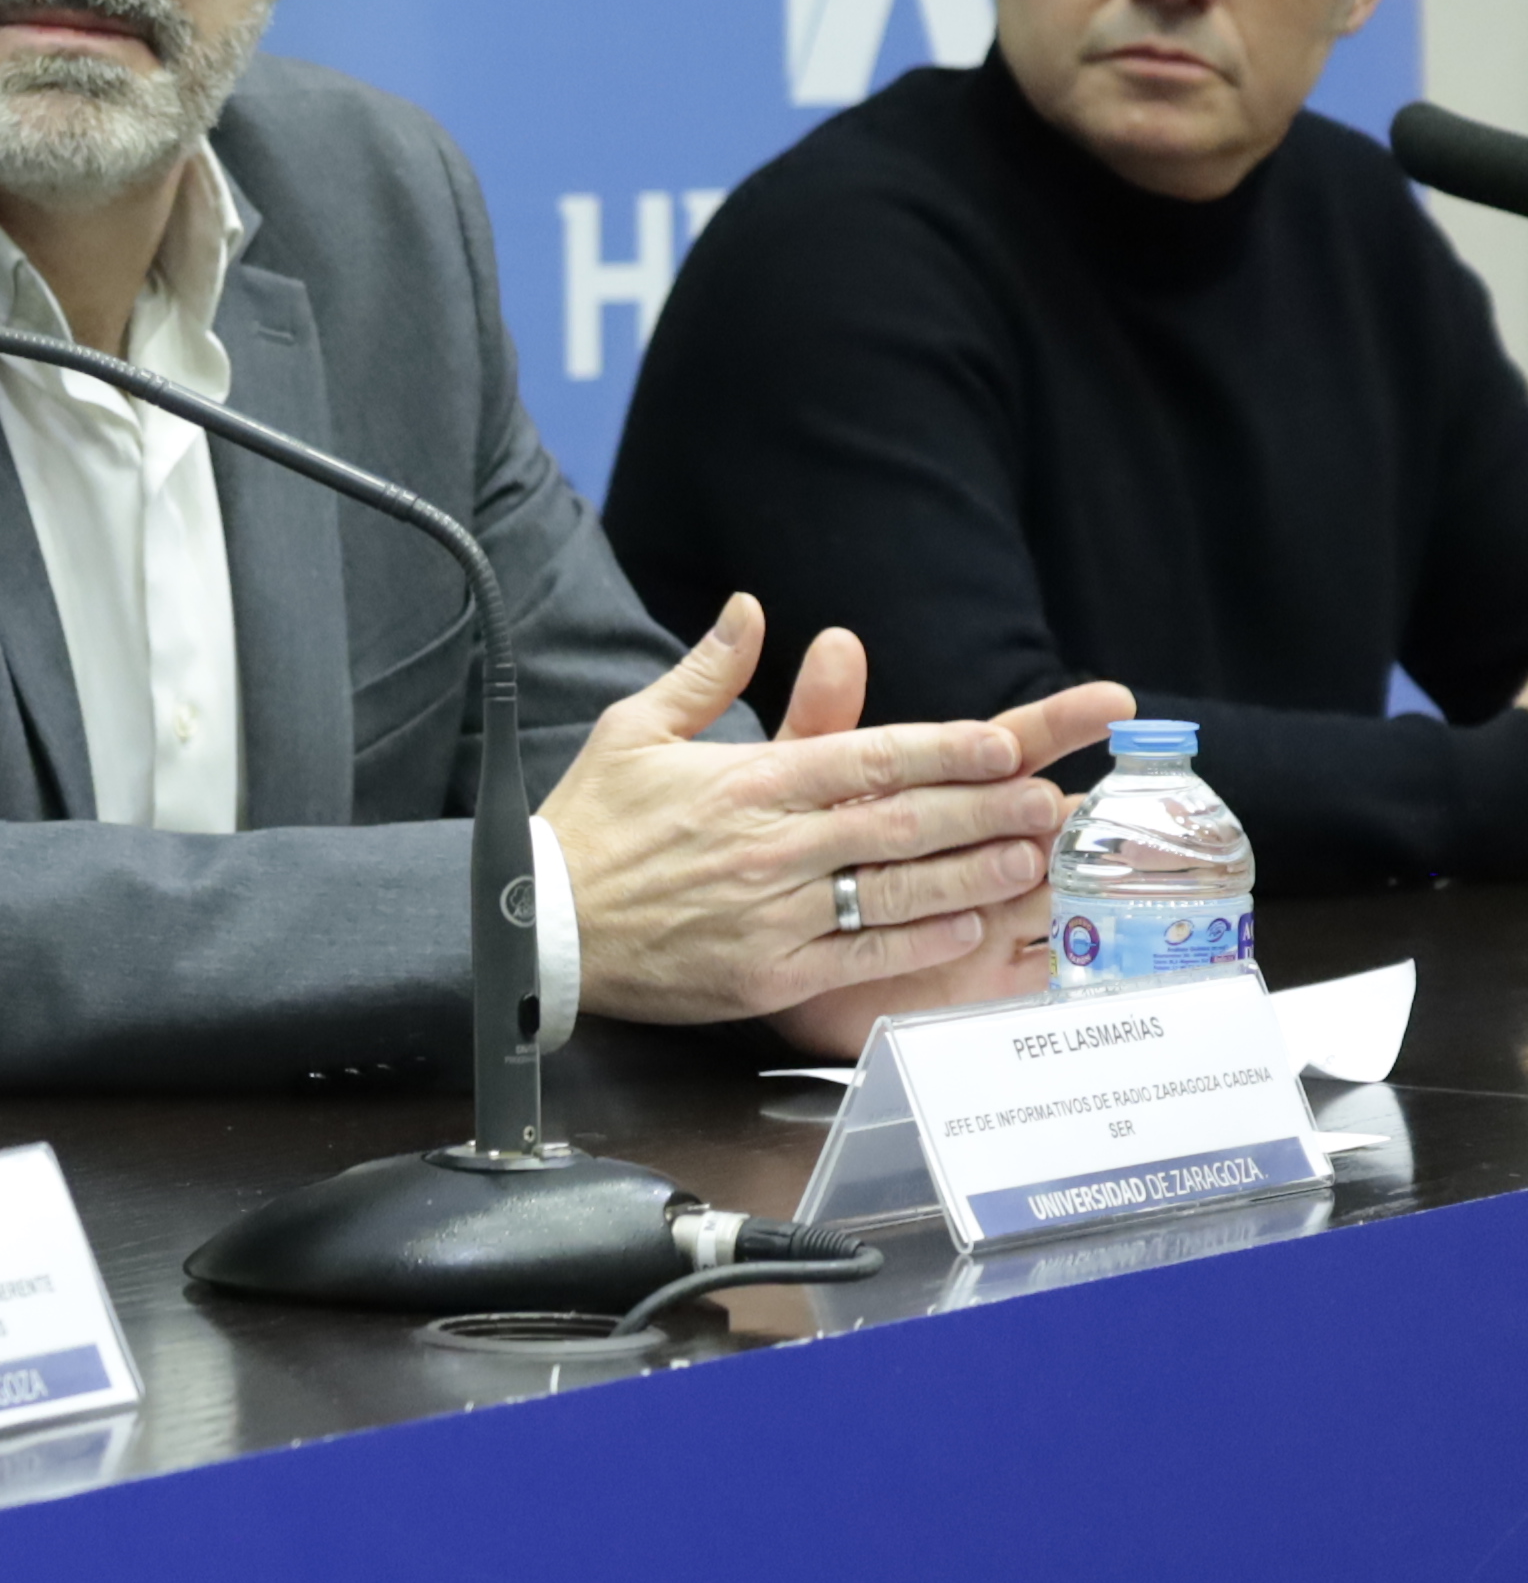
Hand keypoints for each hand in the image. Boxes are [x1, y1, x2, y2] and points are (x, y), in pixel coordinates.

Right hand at [541, 597, 1126, 1028]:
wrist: (533, 927)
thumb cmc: (586, 828)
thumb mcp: (632, 731)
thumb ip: (706, 672)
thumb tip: (751, 608)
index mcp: (748, 782)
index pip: (870, 757)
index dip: (946, 750)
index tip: (1005, 742)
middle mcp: (771, 846)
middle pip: (903, 821)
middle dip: (986, 808)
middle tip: (1049, 801)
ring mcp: (773, 914)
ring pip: (897, 889)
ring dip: (973, 873)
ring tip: (1031, 859)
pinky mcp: (767, 973)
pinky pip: (863, 954)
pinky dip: (920, 940)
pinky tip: (967, 925)